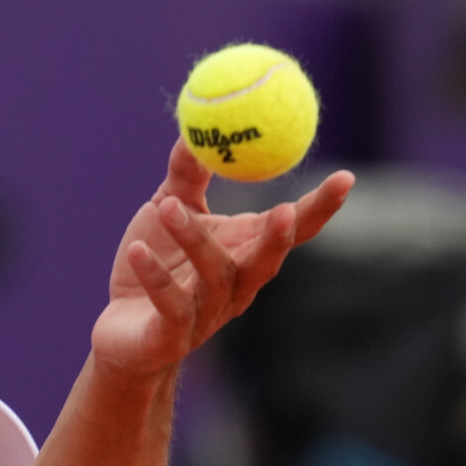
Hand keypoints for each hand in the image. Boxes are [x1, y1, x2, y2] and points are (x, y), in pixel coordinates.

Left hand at [92, 140, 352, 378]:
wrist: (119, 335)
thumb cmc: (154, 266)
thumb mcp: (168, 209)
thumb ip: (186, 172)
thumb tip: (198, 127)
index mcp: (245, 252)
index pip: (294, 229)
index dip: (321, 208)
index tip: (347, 178)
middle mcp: (236, 287)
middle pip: (268, 262)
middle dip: (279, 239)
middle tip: (284, 211)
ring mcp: (206, 316)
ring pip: (215, 277)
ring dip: (196, 240)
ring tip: (168, 209)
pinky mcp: (171, 338)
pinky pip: (170, 305)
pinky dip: (155, 277)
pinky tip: (136, 251)